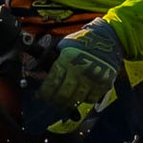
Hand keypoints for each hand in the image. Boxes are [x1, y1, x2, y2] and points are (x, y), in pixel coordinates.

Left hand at [33, 19, 122, 133]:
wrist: (108, 38)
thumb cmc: (82, 42)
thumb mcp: (63, 46)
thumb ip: (50, 58)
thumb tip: (33, 67)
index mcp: (66, 59)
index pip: (51, 83)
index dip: (45, 93)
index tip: (42, 96)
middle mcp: (79, 69)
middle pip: (63, 95)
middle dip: (56, 101)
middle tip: (54, 102)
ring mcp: (92, 77)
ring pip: (77, 100)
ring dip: (69, 103)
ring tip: (66, 101)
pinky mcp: (104, 83)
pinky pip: (91, 99)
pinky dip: (85, 99)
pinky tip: (81, 94)